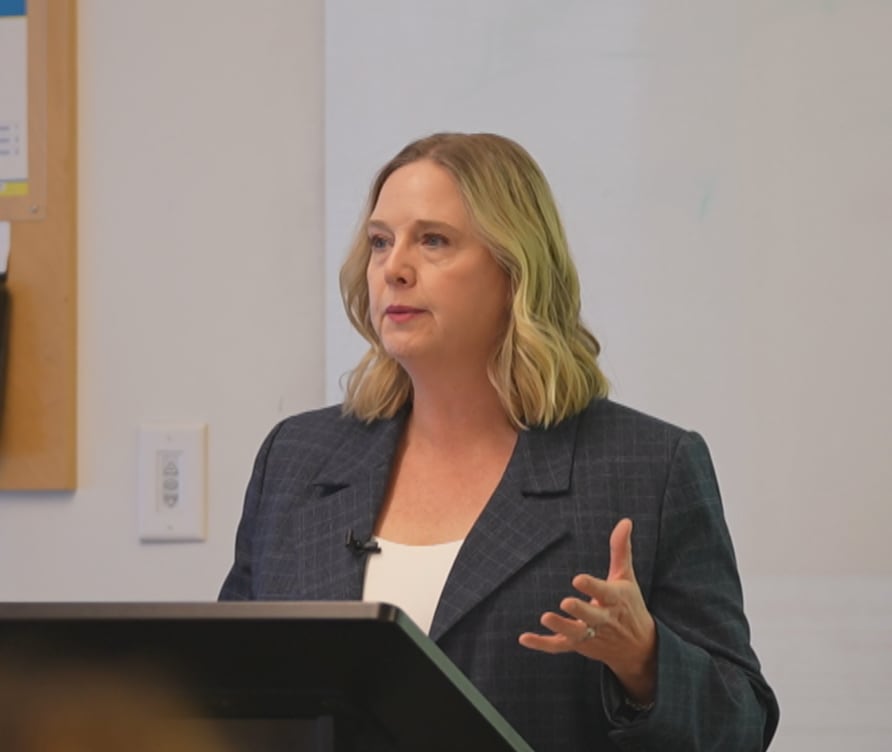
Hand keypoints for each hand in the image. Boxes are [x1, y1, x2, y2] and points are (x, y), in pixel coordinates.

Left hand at [518, 518, 656, 703]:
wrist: (639, 647)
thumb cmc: (629, 605)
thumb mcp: (626, 576)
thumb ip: (620, 549)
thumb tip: (625, 521)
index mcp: (615, 599)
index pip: (604, 592)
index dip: (592, 587)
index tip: (578, 579)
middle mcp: (603, 619)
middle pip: (592, 616)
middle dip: (580, 611)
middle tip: (566, 602)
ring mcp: (591, 634)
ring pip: (575, 633)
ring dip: (560, 626)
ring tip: (545, 617)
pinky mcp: (579, 645)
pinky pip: (559, 647)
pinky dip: (542, 644)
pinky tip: (524, 638)